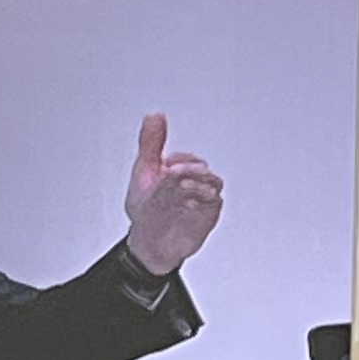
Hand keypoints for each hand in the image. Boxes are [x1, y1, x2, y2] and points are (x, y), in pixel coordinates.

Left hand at [123, 112, 223, 277]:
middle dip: (190, 170)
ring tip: (183, 186)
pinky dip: (203, 201)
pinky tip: (188, 202)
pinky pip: (213, 204)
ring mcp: (201, 198)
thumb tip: (154, 115)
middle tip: (176, 173)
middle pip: (201, 169)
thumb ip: (151, 143)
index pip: (187, 159)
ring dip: (198, 183)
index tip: (167, 165)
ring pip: (212, 184)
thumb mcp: (144, 171)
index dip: (179, 160)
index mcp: (178, 170)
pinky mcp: (208, 215)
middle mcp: (193, 183)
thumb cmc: (147, 209)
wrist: (150, 244)